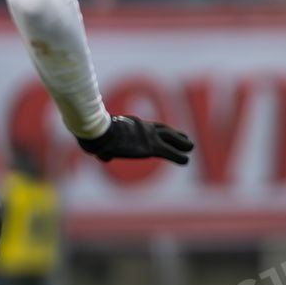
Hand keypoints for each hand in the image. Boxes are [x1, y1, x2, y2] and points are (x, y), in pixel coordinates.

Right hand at [77, 114, 194, 164]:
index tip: (164, 133)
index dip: (156, 130)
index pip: (147, 127)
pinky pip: (169, 152)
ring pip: (170, 138)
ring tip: (190, 147)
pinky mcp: (151, 147)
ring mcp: (148, 136)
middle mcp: (143, 128)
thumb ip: (104, 149)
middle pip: (162, 130)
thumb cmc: (94, 134)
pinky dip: (178, 156)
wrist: (100, 131)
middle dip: (174, 134)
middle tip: (184, 137)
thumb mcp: (99, 139)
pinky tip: (186, 160)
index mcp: (131, 124)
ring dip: (181, 143)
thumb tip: (103, 156)